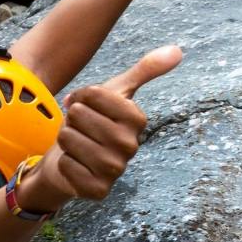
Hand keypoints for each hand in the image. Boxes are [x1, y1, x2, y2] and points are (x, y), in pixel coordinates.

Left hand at [18, 45, 181, 210]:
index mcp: (136, 119)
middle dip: (71, 119)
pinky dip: (64, 163)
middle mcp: (131, 145)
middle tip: (80, 128)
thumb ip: (144, 71)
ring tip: (76, 144)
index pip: (92, 94)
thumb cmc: (93, 124)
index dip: (80, 96)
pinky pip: (67, 166)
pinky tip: (75, 165)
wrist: (71, 159)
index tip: (84, 104)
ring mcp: (115, 170)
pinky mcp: (98, 190)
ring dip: (65, 140)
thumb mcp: (116, 93)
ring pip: (69, 139)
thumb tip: (177, 50)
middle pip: (78, 115)